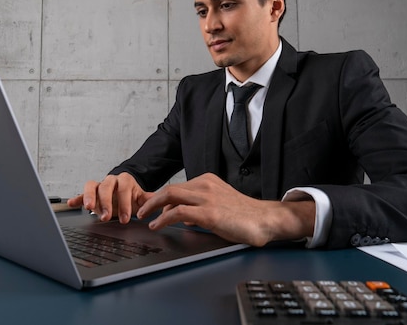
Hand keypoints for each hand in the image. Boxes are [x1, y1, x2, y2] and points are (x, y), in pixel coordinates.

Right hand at [67, 172, 152, 223]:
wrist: (124, 192)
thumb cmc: (132, 196)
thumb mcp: (141, 198)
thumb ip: (149, 200)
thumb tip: (160, 202)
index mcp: (125, 180)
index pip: (124, 189)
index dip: (124, 204)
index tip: (125, 218)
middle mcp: (111, 180)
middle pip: (106, 187)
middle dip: (106, 202)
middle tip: (106, 217)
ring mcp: (99, 186)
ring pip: (92, 186)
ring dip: (89, 197)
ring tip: (88, 208)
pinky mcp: (90, 193)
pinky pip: (82, 193)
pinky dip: (77, 198)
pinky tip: (71, 203)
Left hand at [136, 173, 315, 246]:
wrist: (266, 220)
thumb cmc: (244, 215)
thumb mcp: (218, 205)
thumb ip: (199, 207)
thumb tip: (180, 216)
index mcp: (207, 181)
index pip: (177, 187)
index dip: (160, 197)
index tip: (149, 206)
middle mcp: (205, 185)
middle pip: (170, 189)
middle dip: (151, 200)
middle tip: (140, 211)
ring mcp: (207, 198)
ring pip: (170, 196)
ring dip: (152, 208)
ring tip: (143, 218)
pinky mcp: (209, 213)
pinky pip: (178, 212)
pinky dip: (163, 219)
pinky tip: (157, 226)